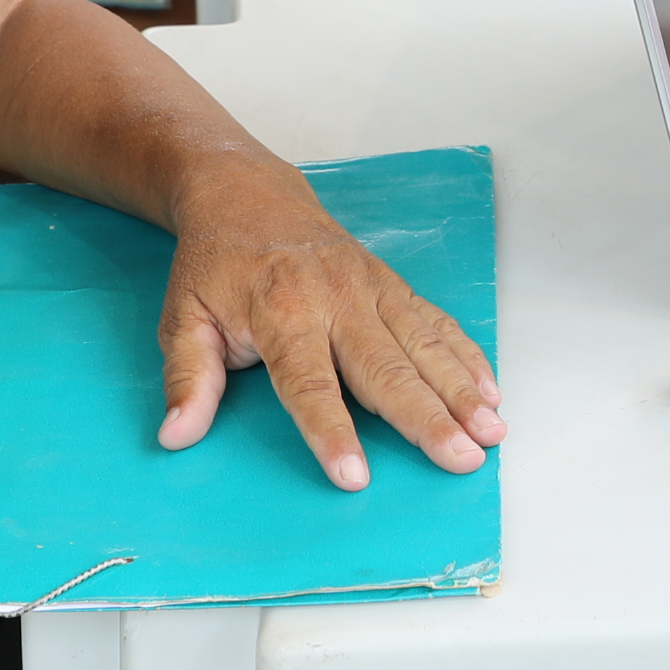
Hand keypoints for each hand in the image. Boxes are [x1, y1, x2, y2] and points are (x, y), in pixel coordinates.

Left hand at [155, 160, 503, 489]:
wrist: (244, 192)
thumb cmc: (213, 265)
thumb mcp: (183, 318)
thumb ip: (187, 380)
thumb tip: (176, 435)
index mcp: (280, 312)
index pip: (309, 383)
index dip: (332, 431)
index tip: (355, 477)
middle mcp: (335, 299)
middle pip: (387, 368)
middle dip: (429, 417)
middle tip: (463, 458)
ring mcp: (370, 288)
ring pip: (423, 344)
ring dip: (461, 390)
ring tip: (493, 431)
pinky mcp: (390, 282)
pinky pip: (434, 321)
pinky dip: (466, 355)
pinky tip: (490, 390)